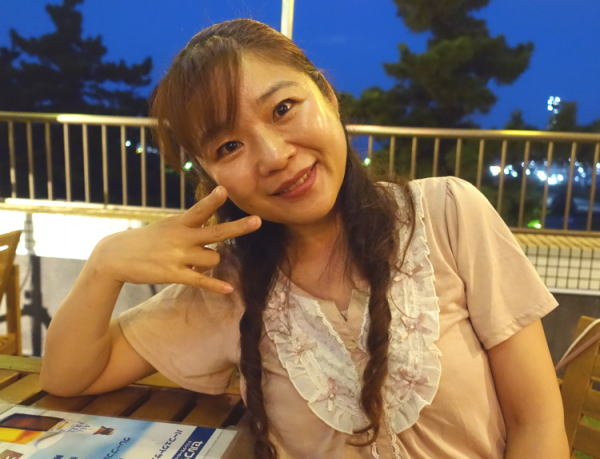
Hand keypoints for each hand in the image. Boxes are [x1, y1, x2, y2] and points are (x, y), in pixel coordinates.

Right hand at [89, 186, 260, 292]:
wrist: (116, 256)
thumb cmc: (147, 239)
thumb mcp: (166, 225)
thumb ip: (188, 226)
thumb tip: (211, 234)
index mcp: (179, 222)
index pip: (199, 209)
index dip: (212, 200)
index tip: (224, 190)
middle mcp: (181, 238)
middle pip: (217, 233)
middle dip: (239, 227)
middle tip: (258, 220)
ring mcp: (178, 257)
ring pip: (214, 259)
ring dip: (213, 261)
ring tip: (196, 260)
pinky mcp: (174, 274)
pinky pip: (201, 281)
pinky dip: (216, 286)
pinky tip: (230, 289)